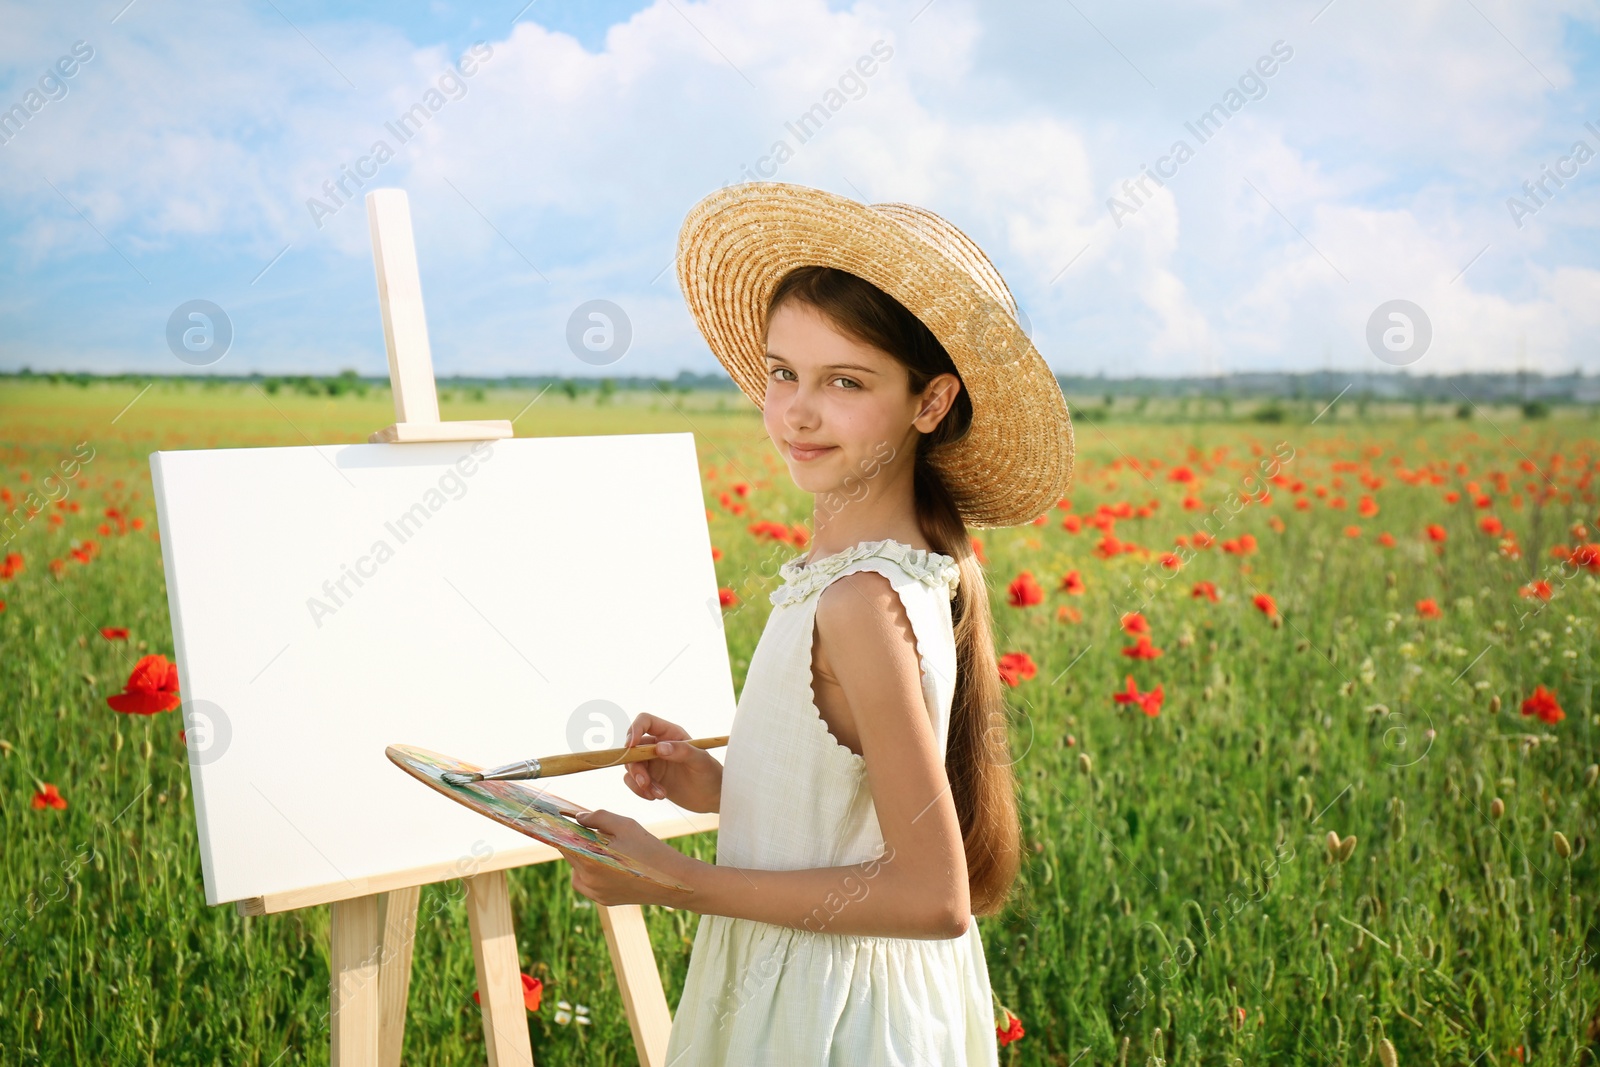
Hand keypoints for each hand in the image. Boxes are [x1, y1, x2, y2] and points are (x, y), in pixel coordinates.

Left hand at [560, 809, 701, 907]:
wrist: (673, 881)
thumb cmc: (650, 849)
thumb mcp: (625, 825)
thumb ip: (598, 817)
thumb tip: (579, 817)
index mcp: (589, 861)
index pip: (562, 842)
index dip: (561, 829)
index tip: (561, 819)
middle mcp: (587, 881)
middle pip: (570, 855)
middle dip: (578, 841)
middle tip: (596, 831)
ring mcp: (595, 893)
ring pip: (578, 869)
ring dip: (585, 857)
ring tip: (608, 848)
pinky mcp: (604, 901)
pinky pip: (588, 882)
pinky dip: (592, 871)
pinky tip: (612, 862)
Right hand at [620, 713, 723, 813]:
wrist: (713, 798)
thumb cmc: (712, 774)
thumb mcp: (701, 761)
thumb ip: (682, 751)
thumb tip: (659, 748)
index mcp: (671, 734)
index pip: (645, 721)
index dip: (634, 729)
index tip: (630, 746)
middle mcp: (658, 745)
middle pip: (633, 748)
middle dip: (635, 767)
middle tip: (645, 783)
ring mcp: (653, 762)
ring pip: (631, 766)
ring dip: (639, 782)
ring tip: (659, 794)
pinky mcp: (650, 778)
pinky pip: (633, 781)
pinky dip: (640, 790)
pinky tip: (656, 797)